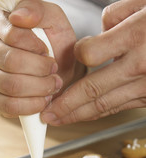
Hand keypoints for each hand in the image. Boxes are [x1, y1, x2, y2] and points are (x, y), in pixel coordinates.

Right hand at [0, 0, 75, 117]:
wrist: (48, 65)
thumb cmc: (50, 41)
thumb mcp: (52, 19)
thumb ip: (38, 10)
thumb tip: (19, 16)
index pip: (12, 35)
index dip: (36, 48)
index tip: (48, 53)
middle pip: (10, 62)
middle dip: (39, 70)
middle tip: (54, 73)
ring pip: (8, 86)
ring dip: (37, 89)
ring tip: (51, 86)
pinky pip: (6, 106)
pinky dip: (29, 106)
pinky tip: (42, 100)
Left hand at [41, 0, 145, 125]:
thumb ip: (119, 12)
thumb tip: (100, 28)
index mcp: (138, 36)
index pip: (89, 52)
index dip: (76, 54)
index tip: (72, 56)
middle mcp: (140, 65)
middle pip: (92, 91)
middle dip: (65, 105)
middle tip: (45, 115)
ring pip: (105, 105)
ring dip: (77, 115)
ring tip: (57, 120)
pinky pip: (120, 107)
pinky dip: (99, 113)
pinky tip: (84, 116)